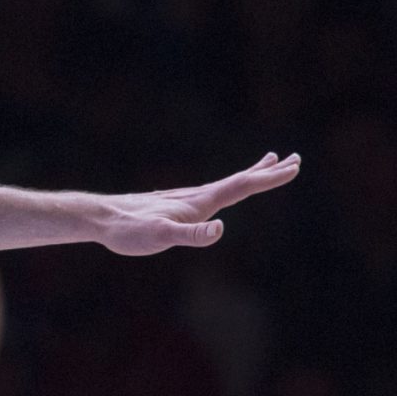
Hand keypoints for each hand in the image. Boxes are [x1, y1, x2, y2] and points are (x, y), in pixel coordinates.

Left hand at [95, 153, 299, 254]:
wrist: (101, 218)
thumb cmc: (129, 230)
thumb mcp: (161, 237)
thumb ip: (190, 235)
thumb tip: (220, 229)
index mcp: (200, 202)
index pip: (242, 186)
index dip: (269, 178)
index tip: (294, 167)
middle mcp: (197, 196)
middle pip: (240, 180)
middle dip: (268, 171)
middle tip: (295, 158)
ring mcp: (187, 199)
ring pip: (227, 184)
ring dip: (251, 174)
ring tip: (267, 164)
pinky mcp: (177, 206)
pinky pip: (212, 193)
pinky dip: (229, 187)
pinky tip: (223, 192)